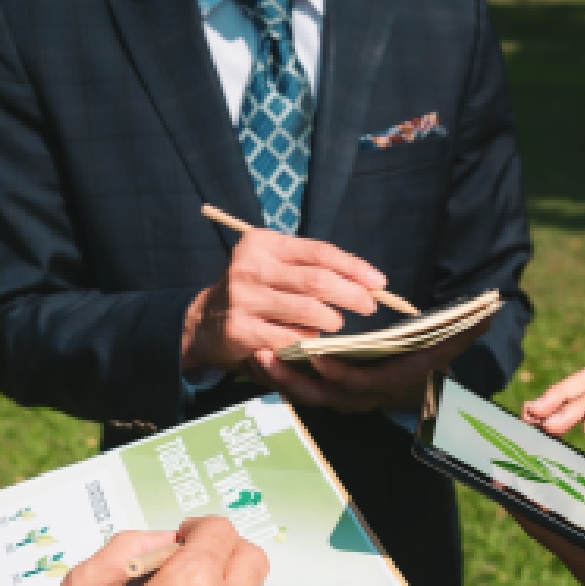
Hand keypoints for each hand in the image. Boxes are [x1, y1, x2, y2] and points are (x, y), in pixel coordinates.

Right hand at [182, 230, 386, 372]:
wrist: (204, 320)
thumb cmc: (254, 290)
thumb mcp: (275, 266)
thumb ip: (311, 267)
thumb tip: (367, 281)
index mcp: (264, 243)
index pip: (319, 252)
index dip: (354, 267)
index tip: (379, 282)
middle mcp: (251, 266)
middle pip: (317, 281)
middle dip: (351, 295)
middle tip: (368, 306)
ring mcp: (244, 298)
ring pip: (308, 311)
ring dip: (331, 320)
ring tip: (336, 324)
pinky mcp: (241, 329)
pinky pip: (291, 338)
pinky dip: (309, 342)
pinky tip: (311, 342)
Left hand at [248, 321, 486, 414]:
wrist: (421, 388)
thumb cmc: (431, 360)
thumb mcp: (449, 347)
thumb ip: (463, 331)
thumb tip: (488, 312)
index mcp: (392, 384)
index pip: (363, 384)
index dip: (339, 373)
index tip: (317, 354)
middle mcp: (365, 398)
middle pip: (325, 396)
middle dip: (295, 379)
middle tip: (268, 355)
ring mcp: (345, 400)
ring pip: (308, 396)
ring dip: (281, 379)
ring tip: (256, 355)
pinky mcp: (329, 394)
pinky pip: (301, 390)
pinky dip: (280, 378)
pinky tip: (258, 357)